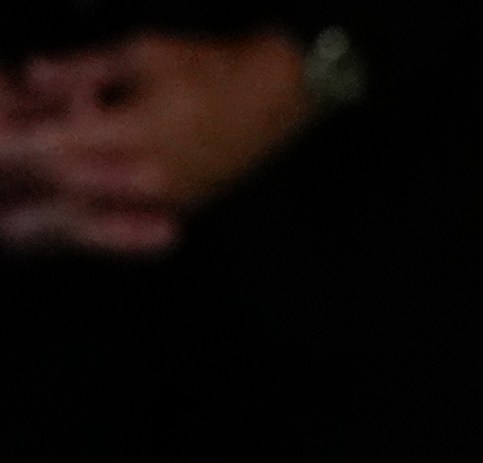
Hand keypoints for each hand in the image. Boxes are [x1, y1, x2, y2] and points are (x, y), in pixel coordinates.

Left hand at [0, 29, 312, 254]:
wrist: (282, 94)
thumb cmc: (216, 67)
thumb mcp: (142, 52)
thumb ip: (81, 68)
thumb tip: (31, 76)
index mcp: (136, 132)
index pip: (55, 144)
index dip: (14, 144)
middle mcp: (152, 174)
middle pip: (70, 190)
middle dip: (29, 188)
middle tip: (1, 198)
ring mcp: (172, 196)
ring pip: (98, 211)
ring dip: (56, 210)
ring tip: (19, 218)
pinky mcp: (188, 204)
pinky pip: (130, 217)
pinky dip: (97, 215)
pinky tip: (74, 213)